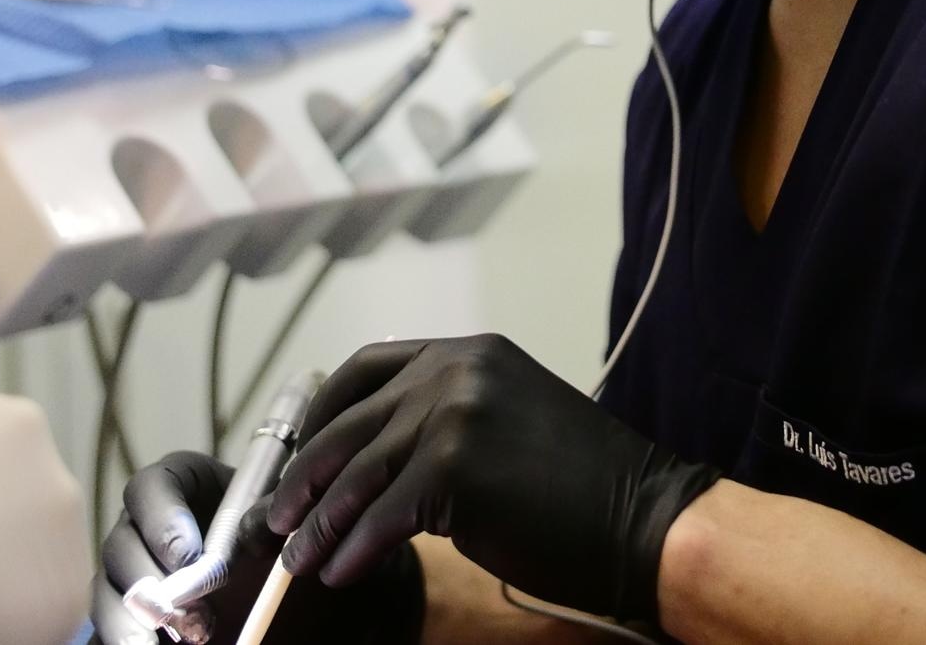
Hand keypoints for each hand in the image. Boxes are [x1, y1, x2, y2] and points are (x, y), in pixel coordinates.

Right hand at [94, 450, 422, 644]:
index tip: (189, 557)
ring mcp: (126, 572)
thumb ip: (267, 517)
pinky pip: (107, 628)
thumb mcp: (277, 517)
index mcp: (173, 486)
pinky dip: (124, 640)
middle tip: (183, 616)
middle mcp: (140, 526)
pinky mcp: (124, 613)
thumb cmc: (275, 534)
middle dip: (150, 586)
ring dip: (133, 625)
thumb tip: (256, 533)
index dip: (163, 520)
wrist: (271, 572)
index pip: (149, 488)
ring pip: (107, 595)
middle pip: (120, 547)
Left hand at [267, 335, 720, 623]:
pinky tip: (341, 572)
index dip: (321, 412)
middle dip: (303, 476)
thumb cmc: (584, 489)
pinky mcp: (453, 467)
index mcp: (469, 353)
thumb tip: (372, 465)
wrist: (645, 520)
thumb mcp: (506, 427)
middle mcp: (457, 370)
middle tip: (279, 517)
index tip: (298, 452)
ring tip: (299, 558)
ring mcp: (454, 413)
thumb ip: (443, 423)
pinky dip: (353, 550)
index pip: (365, 367)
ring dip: (317, 524)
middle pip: (348, 423)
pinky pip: (380, 518)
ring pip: (355, 475)